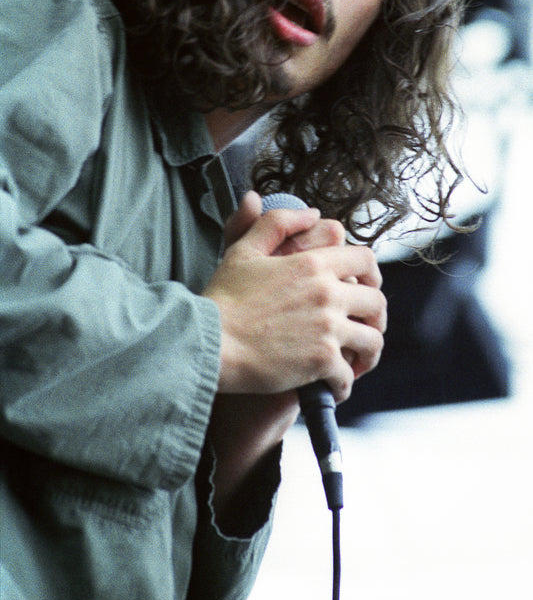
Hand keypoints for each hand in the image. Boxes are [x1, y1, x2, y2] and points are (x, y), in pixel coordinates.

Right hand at [203, 192, 385, 402]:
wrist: (209, 340)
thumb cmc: (223, 297)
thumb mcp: (244, 249)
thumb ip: (277, 223)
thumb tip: (311, 212)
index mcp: (313, 263)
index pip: (365, 259)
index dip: (372, 272)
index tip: (366, 286)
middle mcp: (327, 293)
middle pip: (376, 301)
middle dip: (375, 316)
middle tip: (365, 326)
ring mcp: (327, 328)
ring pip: (372, 340)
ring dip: (367, 352)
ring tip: (356, 360)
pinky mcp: (321, 361)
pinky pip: (348, 375)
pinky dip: (344, 384)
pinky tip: (333, 386)